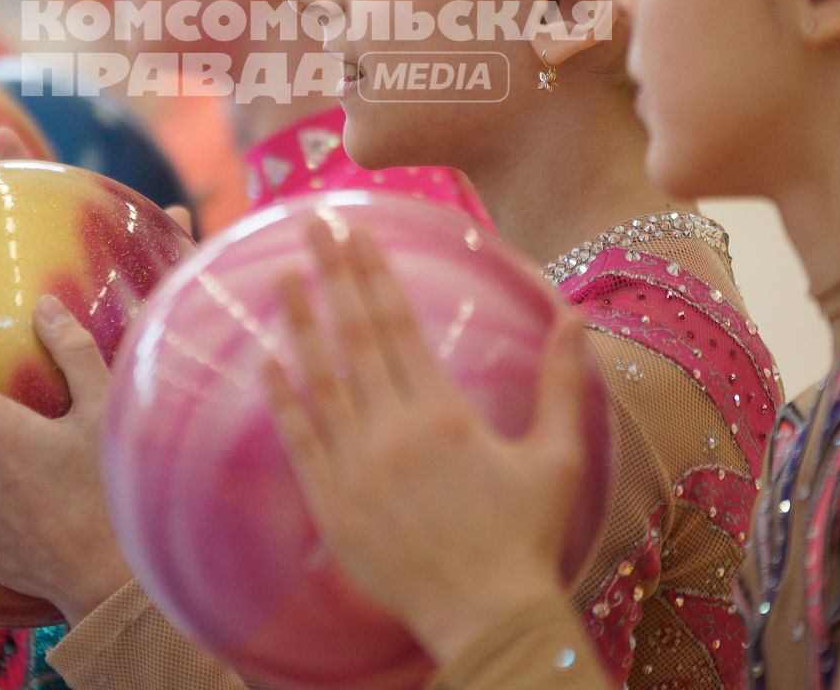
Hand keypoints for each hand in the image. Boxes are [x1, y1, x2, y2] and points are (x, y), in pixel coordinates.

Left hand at [264, 216, 593, 664]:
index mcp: (444, 414)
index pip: (397, 323)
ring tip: (282, 273)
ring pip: (319, 379)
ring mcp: (356, 467)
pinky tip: (264, 360)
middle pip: (355, 335)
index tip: (356, 230)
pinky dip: (280, 398)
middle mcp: (393, 431)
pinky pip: (299, 440)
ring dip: (298, 322)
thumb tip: (575, 317)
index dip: (372, 272)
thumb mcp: (557, 457)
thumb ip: (561, 383)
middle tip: (313, 223)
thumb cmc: (526, 538)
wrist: (485, 617)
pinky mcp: (332, 503)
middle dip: (333, 273)